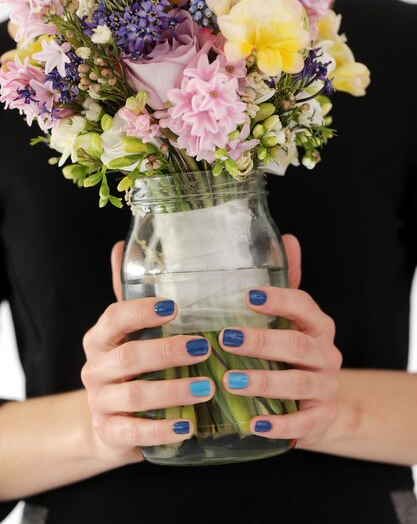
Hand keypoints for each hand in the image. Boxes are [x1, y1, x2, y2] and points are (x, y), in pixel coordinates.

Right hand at [81, 242, 214, 458]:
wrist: (108, 421)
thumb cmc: (131, 366)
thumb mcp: (131, 330)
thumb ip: (132, 293)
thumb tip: (121, 244)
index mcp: (101, 337)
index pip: (115, 317)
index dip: (143, 311)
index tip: (175, 306)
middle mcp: (95, 368)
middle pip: (129, 357)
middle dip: (168, 352)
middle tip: (205, 346)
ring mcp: (100, 402)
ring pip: (135, 395)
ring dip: (174, 391)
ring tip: (209, 387)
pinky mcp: (109, 433)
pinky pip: (134, 433)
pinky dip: (162, 430)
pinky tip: (189, 426)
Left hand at [220, 235, 342, 447]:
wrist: (320, 402)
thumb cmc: (294, 353)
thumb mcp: (292, 319)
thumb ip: (287, 283)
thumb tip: (287, 238)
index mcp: (318, 324)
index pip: (303, 305)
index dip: (278, 299)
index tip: (247, 296)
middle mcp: (326, 353)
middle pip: (297, 344)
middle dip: (261, 341)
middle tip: (225, 338)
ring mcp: (327, 388)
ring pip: (298, 382)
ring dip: (263, 382)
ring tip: (230, 381)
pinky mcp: (321, 419)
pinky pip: (302, 424)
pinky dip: (278, 425)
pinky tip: (253, 424)